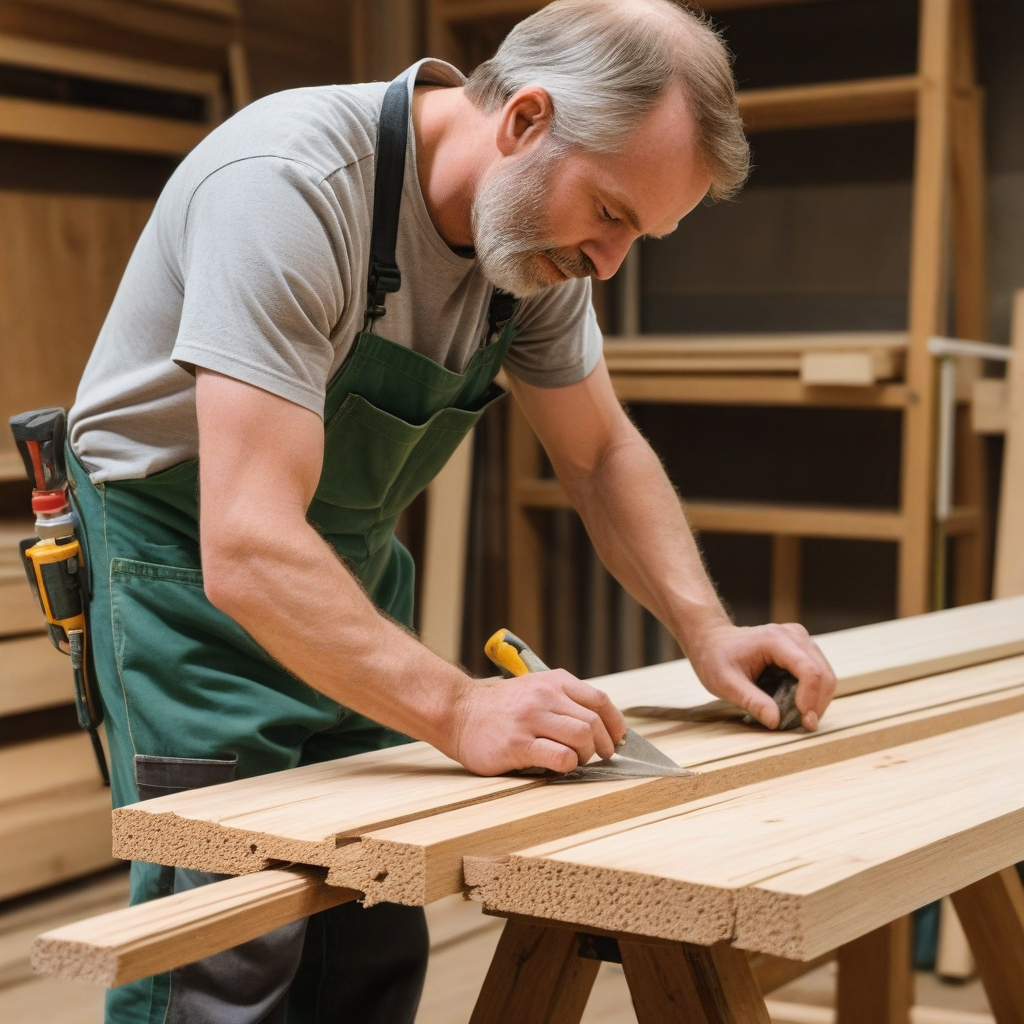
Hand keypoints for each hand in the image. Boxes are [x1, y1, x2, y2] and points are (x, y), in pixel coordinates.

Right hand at [449, 670, 627, 775]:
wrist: (459, 713)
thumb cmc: (501, 708)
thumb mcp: (535, 689)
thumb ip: (565, 700)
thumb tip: (602, 725)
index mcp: (553, 681)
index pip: (599, 700)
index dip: (616, 723)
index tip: (618, 738)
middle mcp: (544, 696)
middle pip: (594, 722)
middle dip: (604, 745)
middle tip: (600, 756)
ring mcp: (531, 719)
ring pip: (582, 737)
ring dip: (587, 755)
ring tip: (577, 760)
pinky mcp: (518, 744)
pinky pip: (559, 757)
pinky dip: (569, 766)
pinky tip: (560, 767)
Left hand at [687, 620, 835, 730]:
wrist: (713, 640)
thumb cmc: (716, 658)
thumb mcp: (726, 683)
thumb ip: (751, 701)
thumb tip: (775, 721)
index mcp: (775, 640)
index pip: (809, 671)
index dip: (811, 699)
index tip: (803, 721)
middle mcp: (794, 635)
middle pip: (823, 674)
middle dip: (818, 704)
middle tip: (804, 726)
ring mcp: (801, 641)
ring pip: (825, 675)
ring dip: (817, 700)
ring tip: (799, 718)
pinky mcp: (802, 649)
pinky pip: (818, 675)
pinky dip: (813, 694)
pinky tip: (797, 706)